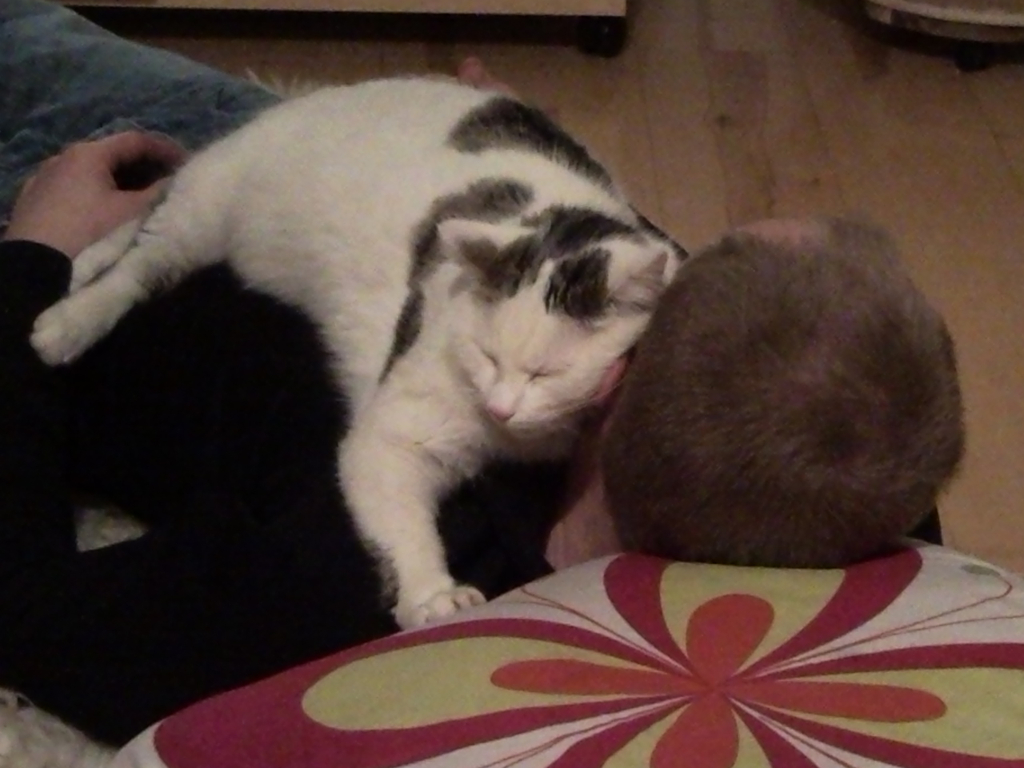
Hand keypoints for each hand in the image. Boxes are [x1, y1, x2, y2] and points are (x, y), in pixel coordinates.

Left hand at [3, 131, 186, 257]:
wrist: (36, 270)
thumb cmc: (92, 235)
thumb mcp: (135, 213)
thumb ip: (161, 192)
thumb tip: (177, 181)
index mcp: (89, 153)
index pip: (136, 140)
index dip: (166, 149)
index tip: (187, 164)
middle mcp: (62, 158)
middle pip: (112, 155)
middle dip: (143, 167)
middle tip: (167, 183)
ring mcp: (43, 179)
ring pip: (91, 173)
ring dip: (119, 182)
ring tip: (139, 200)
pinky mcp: (33, 201)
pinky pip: (73, 190)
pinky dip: (95, 195)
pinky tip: (104, 213)